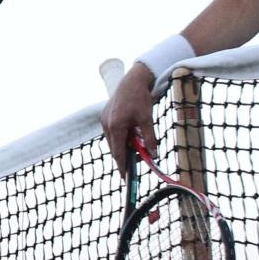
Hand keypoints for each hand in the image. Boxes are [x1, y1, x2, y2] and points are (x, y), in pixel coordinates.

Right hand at [100, 62, 159, 176]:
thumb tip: (153, 155)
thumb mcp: (147, 119)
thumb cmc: (140, 98)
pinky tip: (129, 137)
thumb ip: (149, 138)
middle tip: (134, 165)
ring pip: (113, 141)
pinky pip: (112, 133)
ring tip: (134, 149)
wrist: (132, 80)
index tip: (125, 179)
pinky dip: (120, 138)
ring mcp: (104, 120)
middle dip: (124, 157)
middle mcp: (107, 125)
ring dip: (122, 147)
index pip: (118, 153)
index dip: (122, 167)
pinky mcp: (105, 116)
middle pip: (114, 148)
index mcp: (116, 127)